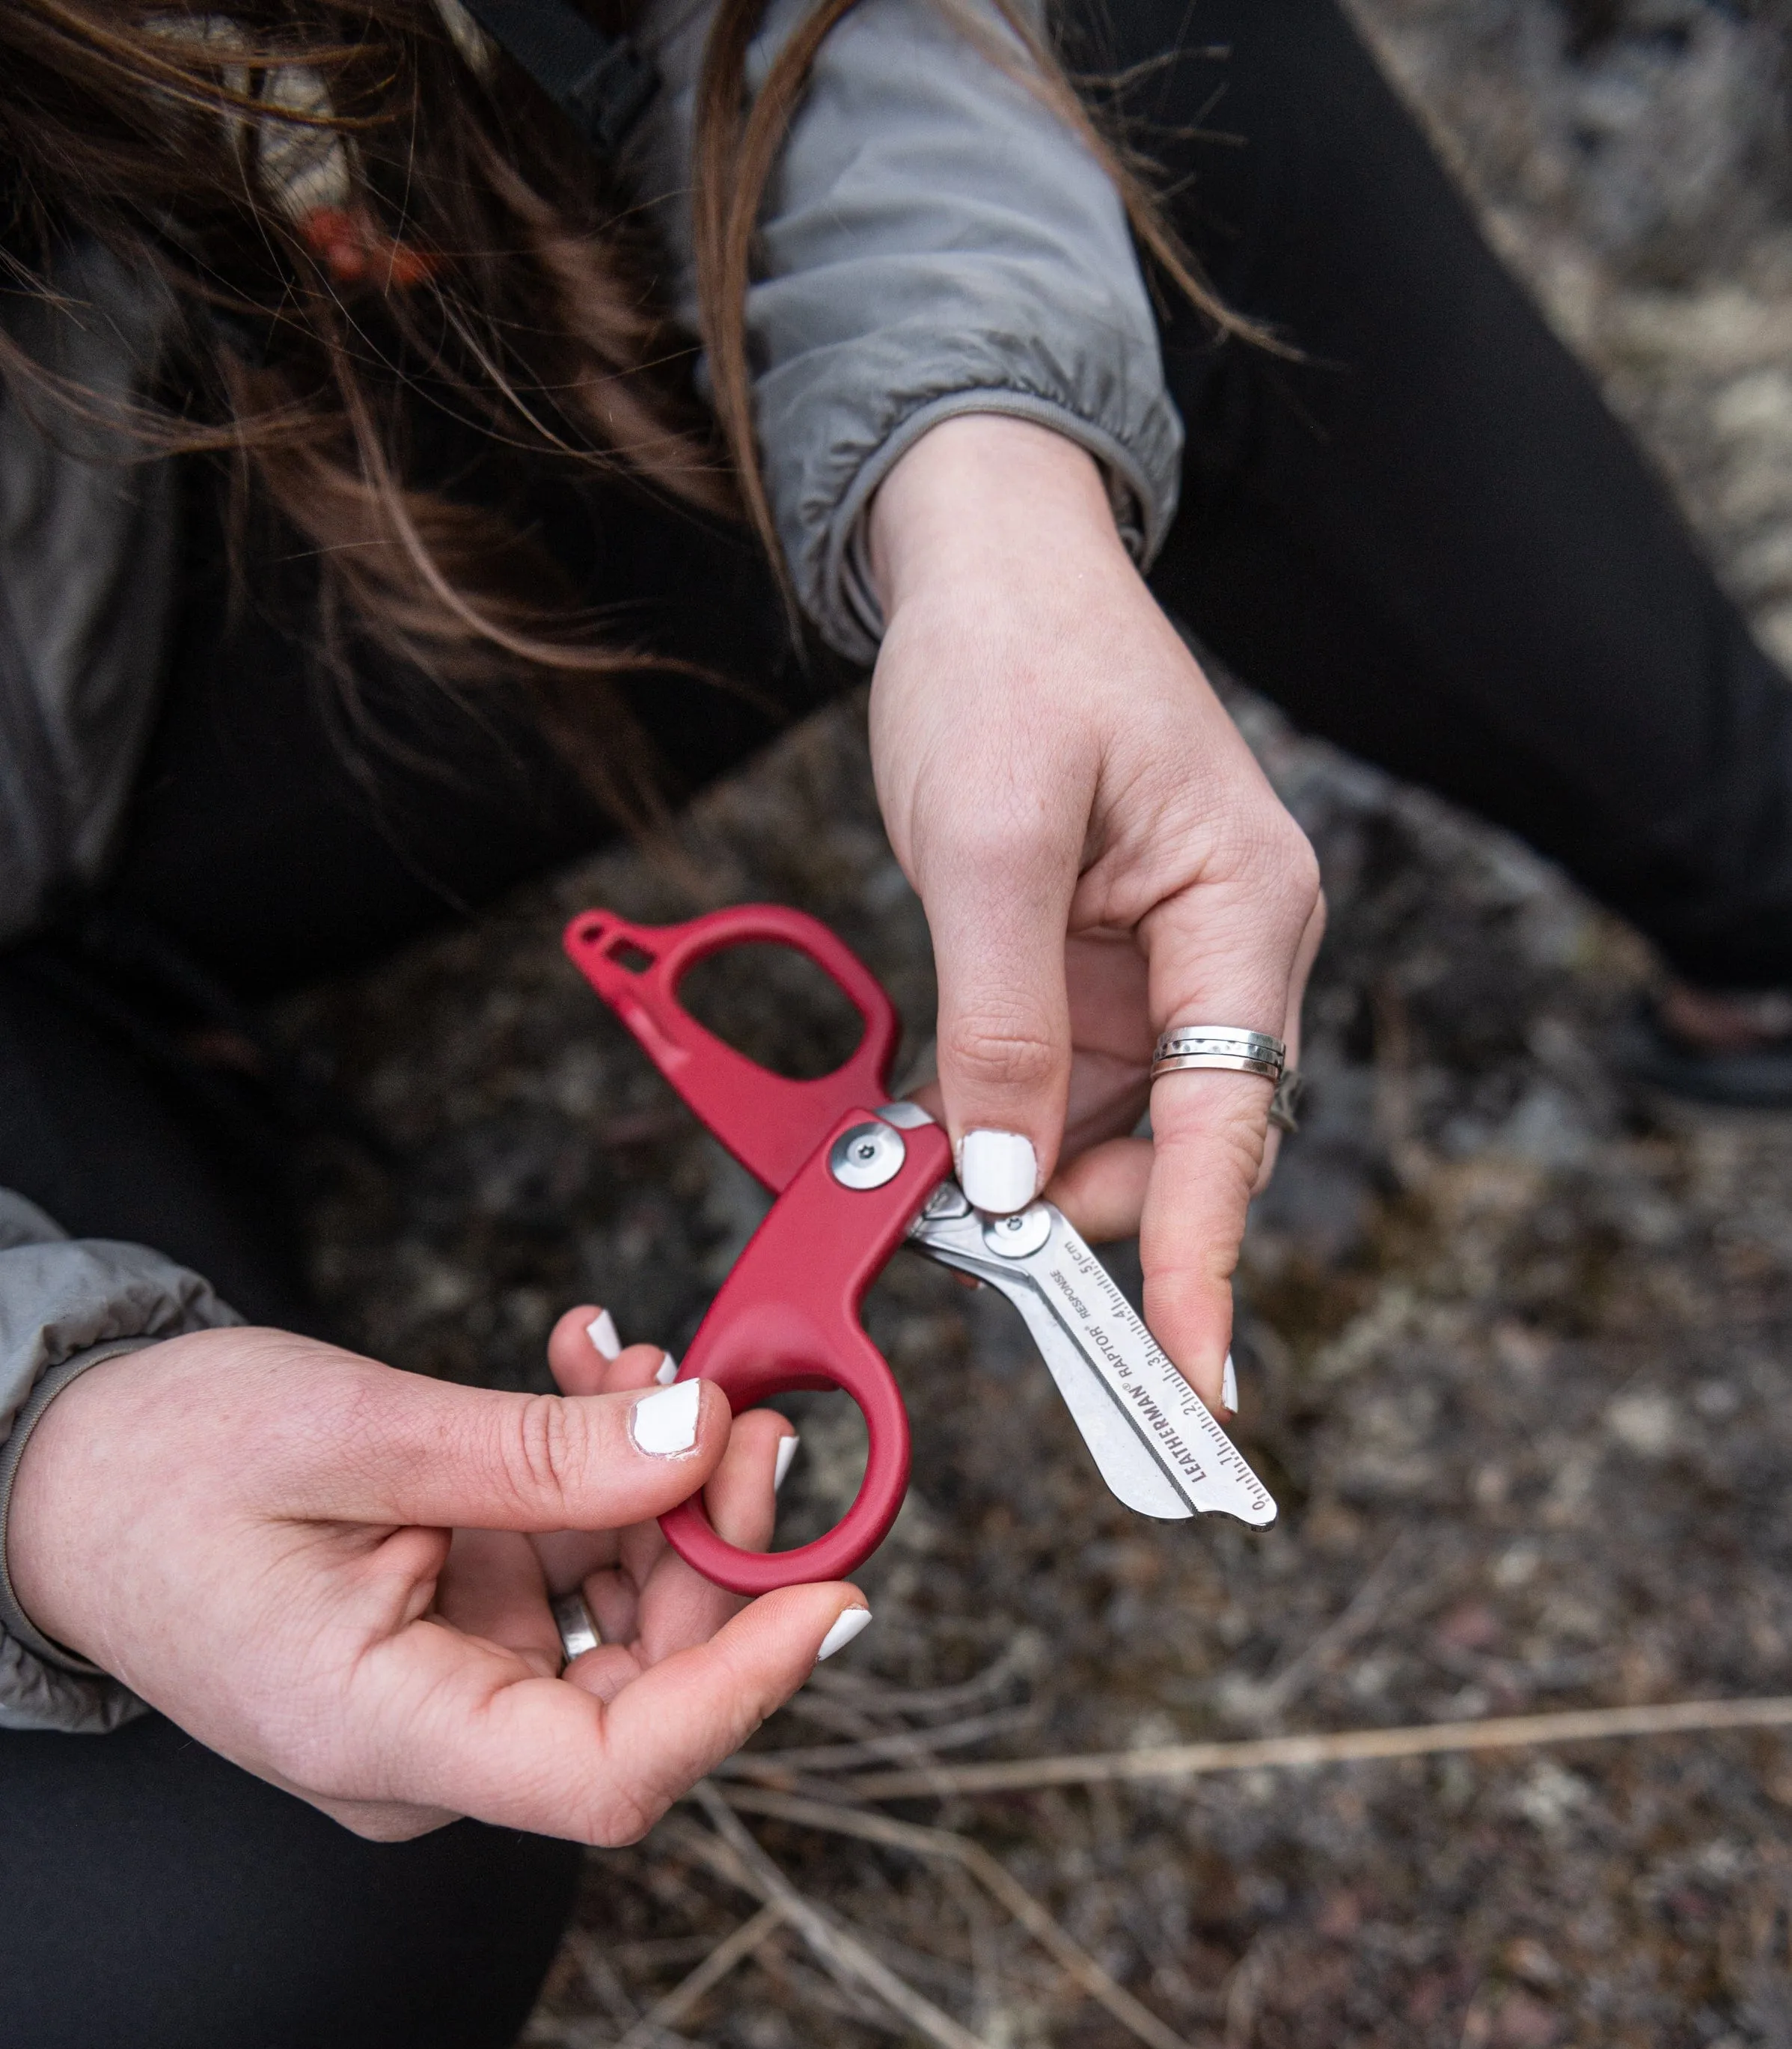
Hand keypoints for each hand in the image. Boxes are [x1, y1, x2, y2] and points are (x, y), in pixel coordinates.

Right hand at [5, 1320, 858, 1843]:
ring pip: (624, 1620)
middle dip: (712, 1547)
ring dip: (658, 1488)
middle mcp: (429, 1745)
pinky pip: (571, 1577)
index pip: (611, 1775)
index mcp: (385, 1735)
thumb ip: (537, 1455)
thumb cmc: (151, 1472)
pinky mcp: (455, 1638)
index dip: (741, 1690)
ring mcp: (447, 1695)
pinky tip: (590, 1380)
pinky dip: (597, 1482)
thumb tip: (699, 1439)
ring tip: (632, 1361)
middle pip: (644, 1688)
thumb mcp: (352, 1433)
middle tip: (733, 1409)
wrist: (52, 1477)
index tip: (829, 1595)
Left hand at [867, 415, 1325, 1411]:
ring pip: (1106, 1127)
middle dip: (1074, 1205)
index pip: (1233, 1122)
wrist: (978, 550)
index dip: (1206, 1262)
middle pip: (1176, 1144)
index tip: (1195, 1381)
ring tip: (921, 1179)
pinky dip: (992, 1117)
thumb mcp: (985, 840)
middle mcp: (1222, 947)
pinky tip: (930, 1131)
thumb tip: (1004, 1175)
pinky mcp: (1093, 964)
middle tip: (957, 1236)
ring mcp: (1157, 962)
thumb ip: (1002, 1020)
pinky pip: (1054, 1080)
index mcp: (1241, 907)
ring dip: (1020, 1168)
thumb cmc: (1007, 652)